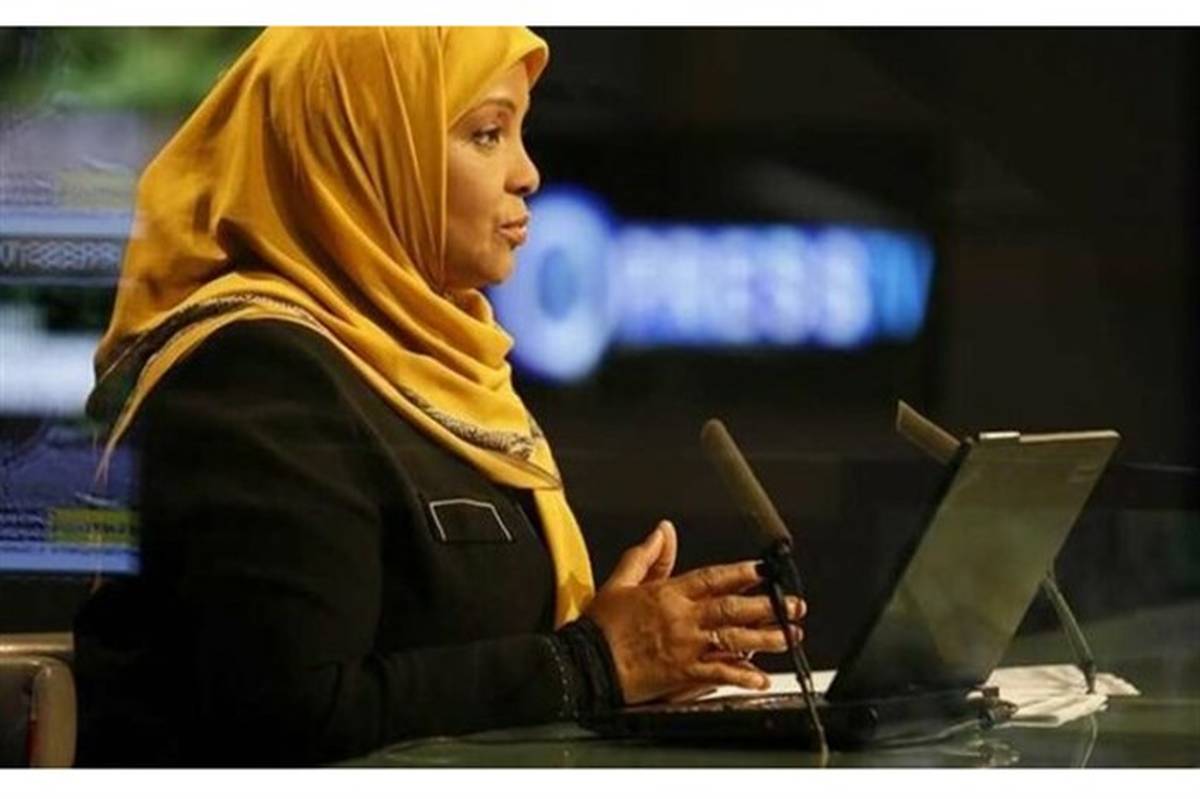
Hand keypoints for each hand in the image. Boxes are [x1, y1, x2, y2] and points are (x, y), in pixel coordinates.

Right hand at [585, 520, 805, 705]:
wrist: (585, 664)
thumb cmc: (601, 627)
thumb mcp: (619, 581)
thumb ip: (646, 555)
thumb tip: (662, 530)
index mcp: (668, 594)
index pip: (712, 578)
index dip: (742, 573)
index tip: (765, 571)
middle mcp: (681, 618)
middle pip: (732, 608)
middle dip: (768, 607)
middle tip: (795, 607)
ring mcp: (684, 646)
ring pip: (732, 639)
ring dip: (765, 639)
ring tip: (790, 637)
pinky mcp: (681, 674)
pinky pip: (718, 673)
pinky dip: (741, 676)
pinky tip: (760, 679)